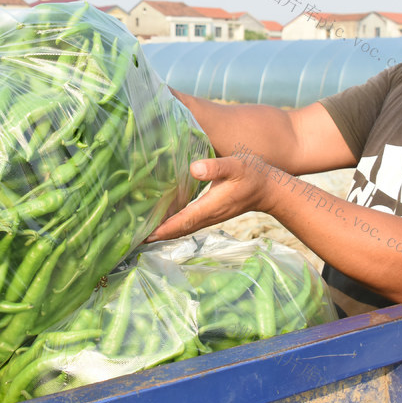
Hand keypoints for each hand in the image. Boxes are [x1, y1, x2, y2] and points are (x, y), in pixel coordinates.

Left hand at [145, 156, 269, 241]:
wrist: (269, 189)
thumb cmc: (252, 174)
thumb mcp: (235, 165)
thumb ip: (216, 167)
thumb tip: (194, 169)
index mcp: (210, 207)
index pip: (182, 221)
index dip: (163, 229)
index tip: (143, 235)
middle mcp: (207, 216)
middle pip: (178, 229)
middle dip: (157, 234)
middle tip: (133, 237)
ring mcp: (209, 216)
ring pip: (182, 228)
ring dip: (163, 231)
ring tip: (141, 230)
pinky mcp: (210, 213)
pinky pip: (187, 222)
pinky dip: (173, 224)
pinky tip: (161, 220)